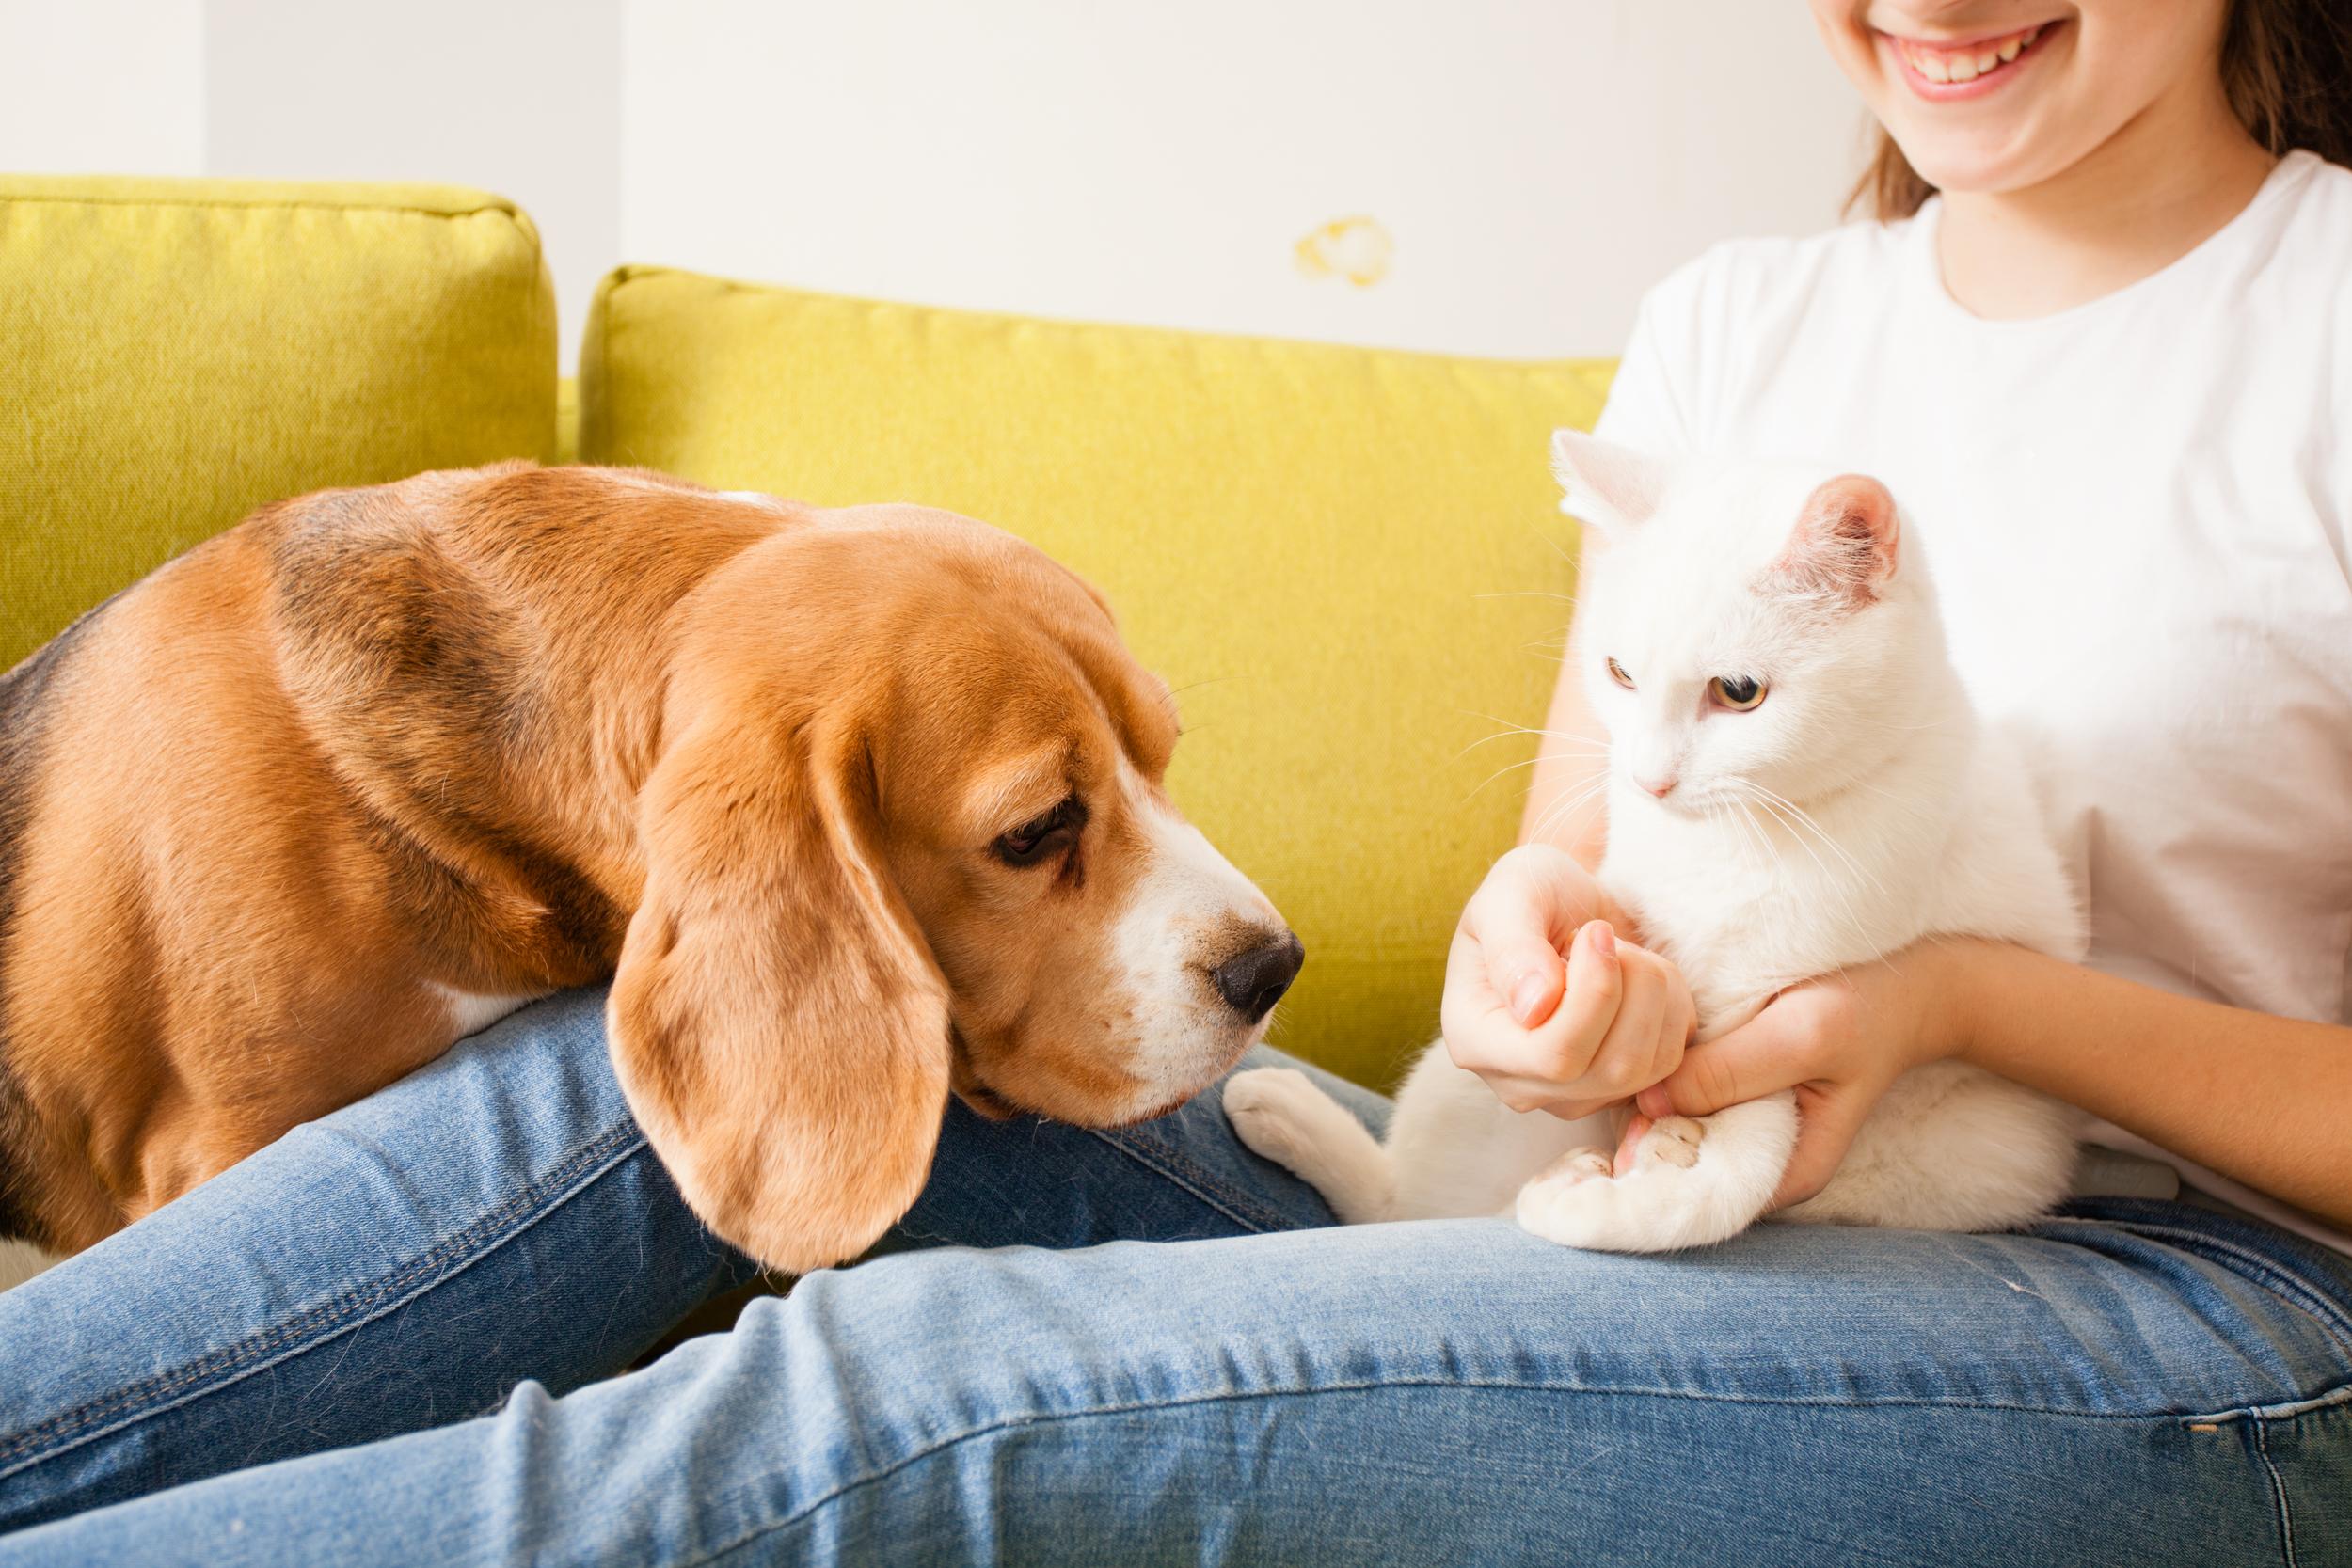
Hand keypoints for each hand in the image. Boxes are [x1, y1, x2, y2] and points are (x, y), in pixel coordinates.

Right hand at [1440, 845, 1696, 1117]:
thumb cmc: (1531, 893)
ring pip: (1644, 1069)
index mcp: (1476, 1041)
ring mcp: (1572, 1095)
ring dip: (1654, 994)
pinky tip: (1639, 979)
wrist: (1565, 906)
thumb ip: (1513, 947)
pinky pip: (1670, 1065)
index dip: (1595, 995)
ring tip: (1623, 953)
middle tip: (1607, 935)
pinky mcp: (1619, 1090)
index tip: (1595, 931)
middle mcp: (1520, 1083)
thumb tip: (1534, 1009)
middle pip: (1606, 1069)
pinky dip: (1672, 1010)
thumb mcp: (1510, 893)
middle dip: (1630, 988)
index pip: (1553, 1056)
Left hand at [1632, 943, 1971, 1206]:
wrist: (1904, 984)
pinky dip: (1656, 1080)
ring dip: (1639, 1102)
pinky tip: (1635, 1051)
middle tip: (1602, 1084)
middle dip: (1635, 1133)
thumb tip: (1647, 1100)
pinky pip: (1679, 1099)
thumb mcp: (1803, 1036)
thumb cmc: (1863, 1011)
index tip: (1616, 1126)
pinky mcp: (1731, 1094)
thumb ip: (1729, 1072)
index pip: (1698, 1197)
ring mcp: (1742, 1128)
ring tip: (1614, 1063)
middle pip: (1674, 1166)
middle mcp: (1757, 1163)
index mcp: (1785, 1174)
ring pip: (1669, 1131)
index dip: (1649, 1169)